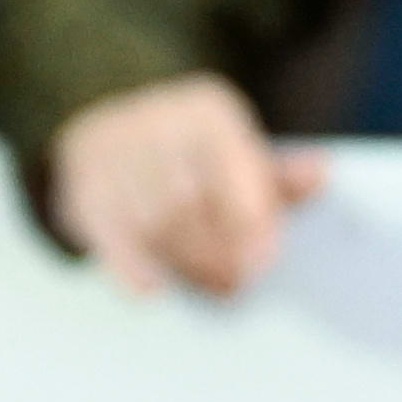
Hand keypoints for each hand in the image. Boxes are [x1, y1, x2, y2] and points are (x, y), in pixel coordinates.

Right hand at [43, 73, 327, 296]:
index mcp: (205, 111)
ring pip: (151, 221)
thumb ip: (279, 176)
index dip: (251, 221)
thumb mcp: (239, 154)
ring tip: (211, 285)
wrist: (107, 127)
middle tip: (237, 284)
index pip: (232, 169)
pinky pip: (107, 231)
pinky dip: (129, 266)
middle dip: (217, 251)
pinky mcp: (81, 183)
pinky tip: (152, 290)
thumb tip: (320, 172)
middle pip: (190, 201)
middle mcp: (154, 121)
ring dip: (184, 262)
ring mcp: (111, 151)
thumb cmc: (192, 154)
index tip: (264, 260)